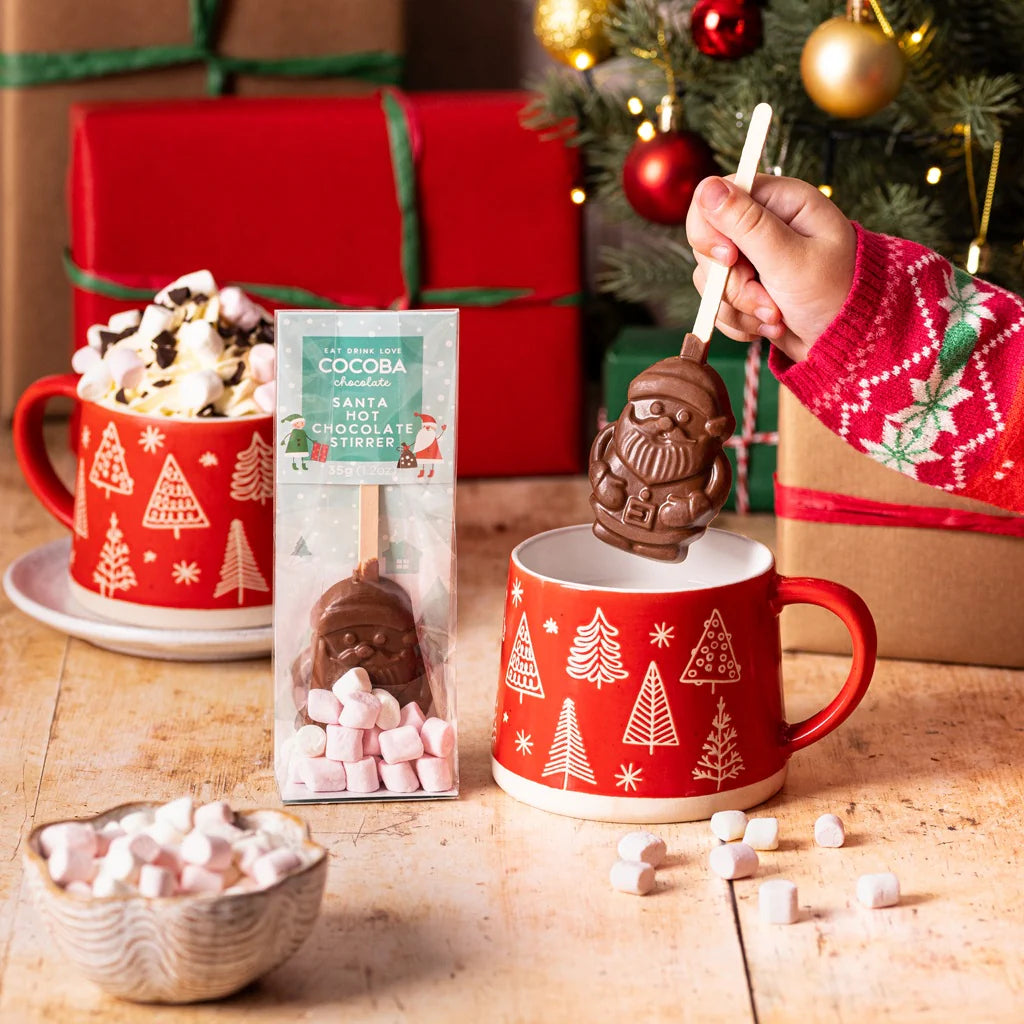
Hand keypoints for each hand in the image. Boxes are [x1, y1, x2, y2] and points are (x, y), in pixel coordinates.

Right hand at [686, 174, 856, 362]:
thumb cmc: (834, 294)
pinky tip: (769, 325)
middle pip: (708, 245)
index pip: (714, 197)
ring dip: (739, 307)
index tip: (729, 258)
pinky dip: (739, 321)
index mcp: (779, 201)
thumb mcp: (790, 258)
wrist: (846, 344)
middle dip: (732, 282)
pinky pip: (717, 303)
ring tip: (775, 316)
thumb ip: (746, 224)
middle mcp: (762, 224)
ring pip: (711, 280)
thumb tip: (707, 187)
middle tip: (767, 300)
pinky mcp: (746, 288)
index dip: (710, 230)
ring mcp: (752, 258)